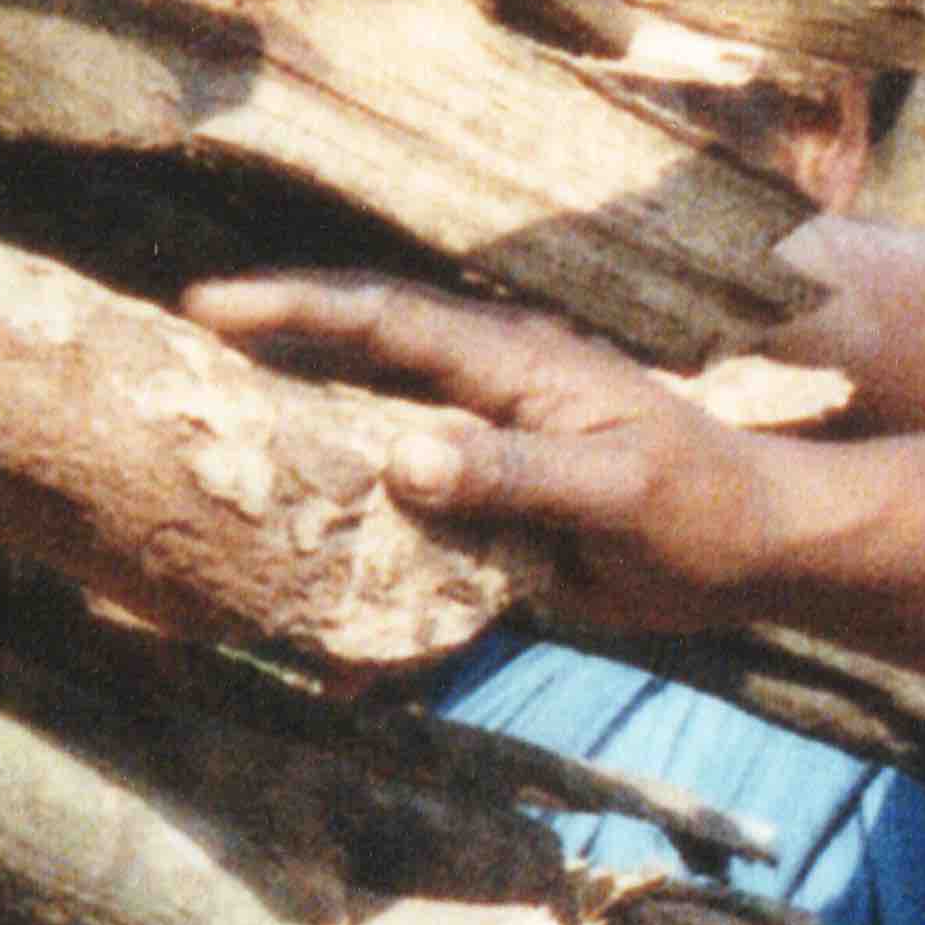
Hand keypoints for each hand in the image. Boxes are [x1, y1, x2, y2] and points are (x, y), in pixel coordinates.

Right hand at [184, 269, 811, 636]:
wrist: (753, 554)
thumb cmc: (701, 505)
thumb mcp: (616, 489)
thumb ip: (513, 473)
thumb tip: (403, 458)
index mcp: (510, 361)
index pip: (382, 319)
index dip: (293, 309)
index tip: (208, 309)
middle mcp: (480, 392)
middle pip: (352, 364)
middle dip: (264, 361)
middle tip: (172, 371)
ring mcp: (478, 449)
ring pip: (365, 439)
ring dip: (295, 451)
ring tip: (210, 469)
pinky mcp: (484, 511)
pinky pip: (403, 523)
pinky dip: (355, 554)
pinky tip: (315, 614)